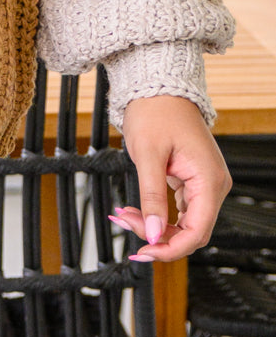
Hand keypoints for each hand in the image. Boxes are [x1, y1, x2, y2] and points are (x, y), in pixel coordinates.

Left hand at [114, 95, 231, 261]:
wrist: (157, 85)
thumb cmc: (155, 110)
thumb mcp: (148, 153)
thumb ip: (152, 196)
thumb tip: (154, 234)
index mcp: (209, 180)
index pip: (198, 231)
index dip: (171, 248)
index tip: (144, 251)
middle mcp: (213, 184)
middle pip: (191, 231)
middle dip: (157, 235)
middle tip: (125, 223)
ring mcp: (203, 183)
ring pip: (183, 222)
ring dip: (154, 225)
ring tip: (124, 215)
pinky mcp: (192, 180)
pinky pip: (179, 209)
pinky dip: (157, 213)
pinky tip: (134, 211)